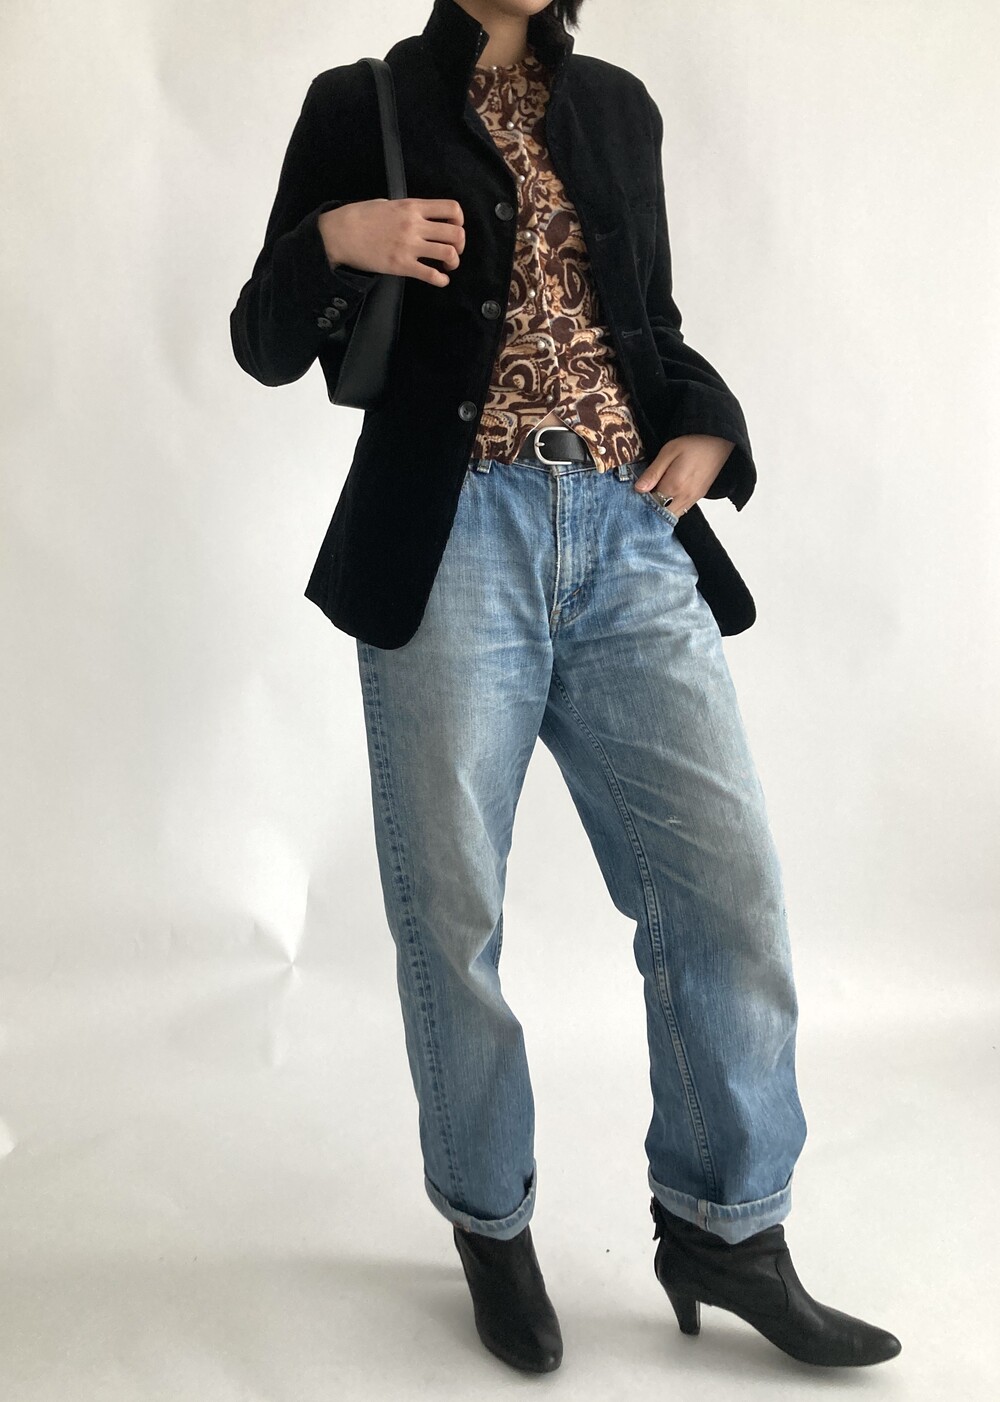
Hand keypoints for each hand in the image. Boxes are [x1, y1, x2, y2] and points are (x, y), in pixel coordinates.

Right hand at [318, 198, 464, 287]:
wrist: (340, 234)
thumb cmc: (360, 217)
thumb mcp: (388, 203)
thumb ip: (408, 209)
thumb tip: (421, 217)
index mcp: (413, 207)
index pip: (451, 208)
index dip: (460, 220)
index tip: (455, 228)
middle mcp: (415, 225)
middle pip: (456, 233)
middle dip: (460, 245)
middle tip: (454, 251)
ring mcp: (409, 246)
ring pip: (449, 254)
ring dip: (453, 262)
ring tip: (447, 266)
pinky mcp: (402, 265)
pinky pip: (431, 275)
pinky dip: (441, 280)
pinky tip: (440, 280)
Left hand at [632, 434, 735, 515]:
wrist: (719, 441)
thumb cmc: (693, 443)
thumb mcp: (668, 452)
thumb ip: (653, 472)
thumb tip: (638, 489)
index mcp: (674, 486)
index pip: (652, 504)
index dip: (641, 502)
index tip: (634, 496)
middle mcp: (685, 497)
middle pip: (662, 514)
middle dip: (651, 510)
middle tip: (641, 499)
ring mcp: (693, 499)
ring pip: (673, 514)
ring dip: (662, 509)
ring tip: (652, 497)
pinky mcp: (699, 496)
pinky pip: (682, 509)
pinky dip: (672, 507)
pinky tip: (666, 496)